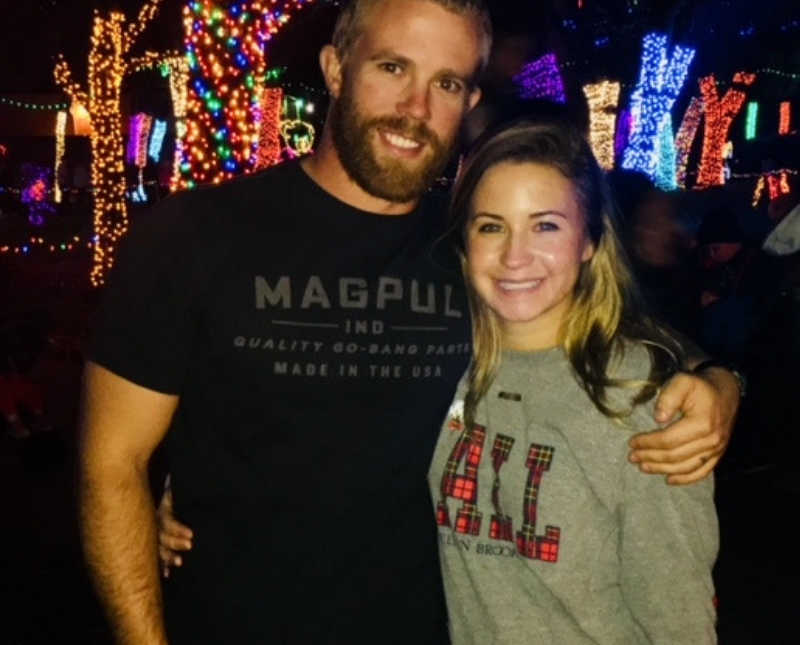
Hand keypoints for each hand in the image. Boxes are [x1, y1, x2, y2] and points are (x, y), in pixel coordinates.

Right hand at [157, 483, 192, 577]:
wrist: (139, 492)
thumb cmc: (166, 490)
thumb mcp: (170, 489)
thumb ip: (175, 490)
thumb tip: (183, 482)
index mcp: (157, 510)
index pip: (167, 522)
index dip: (178, 529)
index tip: (191, 534)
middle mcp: (151, 523)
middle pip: (161, 536)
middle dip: (175, 542)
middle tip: (190, 545)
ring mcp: (149, 533)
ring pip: (156, 547)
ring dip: (167, 556)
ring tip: (180, 562)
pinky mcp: (149, 541)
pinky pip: (153, 555)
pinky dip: (160, 565)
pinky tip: (166, 574)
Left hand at [628, 368, 739, 484]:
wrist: (726, 390)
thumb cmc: (700, 386)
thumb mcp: (683, 382)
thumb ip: (669, 397)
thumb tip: (658, 418)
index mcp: (702, 424)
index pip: (668, 440)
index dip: (648, 443)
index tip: (632, 442)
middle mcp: (711, 441)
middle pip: (675, 456)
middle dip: (650, 457)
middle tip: (632, 457)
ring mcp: (716, 450)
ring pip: (686, 467)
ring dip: (662, 469)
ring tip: (643, 467)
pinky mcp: (718, 454)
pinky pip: (702, 472)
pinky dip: (685, 479)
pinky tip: (669, 479)